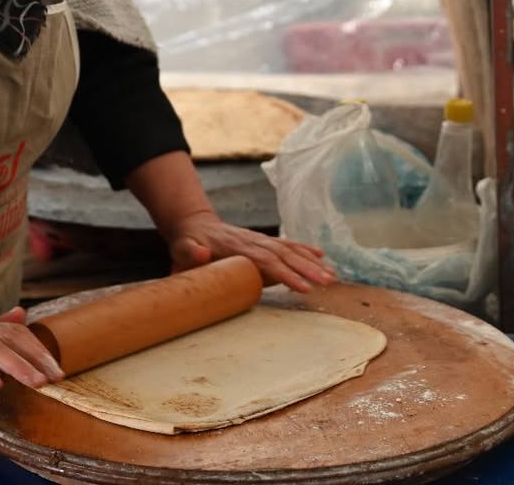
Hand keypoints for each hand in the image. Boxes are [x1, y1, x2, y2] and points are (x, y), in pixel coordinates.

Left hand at [164, 209, 335, 291]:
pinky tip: (321, 256)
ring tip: (332, 276)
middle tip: (328, 283)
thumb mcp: (182, 249)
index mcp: (237, 247)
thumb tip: (200, 253)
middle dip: (308, 269)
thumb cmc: (187, 245)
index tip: (303, 287)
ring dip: (311, 262)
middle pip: (285, 255)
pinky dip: (304, 249)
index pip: (266, 261)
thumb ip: (190, 253)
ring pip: (290, 250)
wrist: (192, 226)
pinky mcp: (262, 241)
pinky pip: (287, 245)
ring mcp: (259, 240)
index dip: (285, 274)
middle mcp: (253, 241)